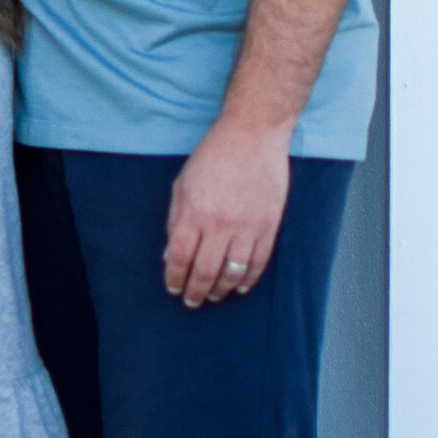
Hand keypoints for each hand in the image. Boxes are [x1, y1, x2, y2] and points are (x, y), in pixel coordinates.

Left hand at [163, 117, 291, 307]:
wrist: (252, 136)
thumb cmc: (212, 157)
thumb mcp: (182, 184)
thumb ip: (175, 220)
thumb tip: (169, 255)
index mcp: (194, 211)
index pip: (178, 257)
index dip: (174, 277)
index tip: (172, 287)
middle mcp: (219, 223)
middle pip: (205, 272)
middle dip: (195, 292)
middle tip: (191, 301)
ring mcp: (247, 226)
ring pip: (232, 273)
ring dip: (220, 290)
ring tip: (213, 296)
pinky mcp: (268, 226)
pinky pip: (258, 263)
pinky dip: (247, 279)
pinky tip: (238, 286)